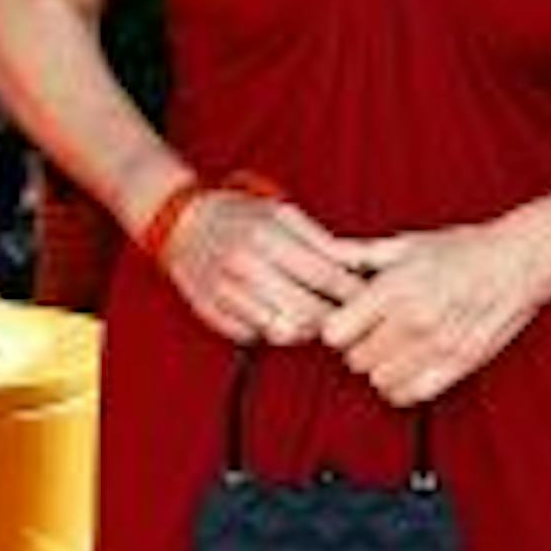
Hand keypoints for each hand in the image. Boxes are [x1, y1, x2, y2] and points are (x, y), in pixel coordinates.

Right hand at [161, 188, 374, 346]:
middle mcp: (244, 264)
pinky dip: (273, 331)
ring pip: (284, 331)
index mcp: (267, 234)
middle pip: (308, 310)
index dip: (352, 292)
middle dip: (334, 317)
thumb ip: (321, 241)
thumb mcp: (282, 213)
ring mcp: (225, 291)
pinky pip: (256, 337)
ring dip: (306, 329)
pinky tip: (279, 316)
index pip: (325, 275)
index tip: (368, 298)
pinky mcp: (211, 313)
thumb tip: (361, 266)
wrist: (182, 223)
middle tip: (347, 316)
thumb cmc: (239, 215)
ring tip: (314, 317)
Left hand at [320, 214, 550, 405]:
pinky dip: (403, 387)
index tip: (348, 321)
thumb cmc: (465, 248)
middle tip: (373, 333)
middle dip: (358, 348)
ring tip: (394, 350)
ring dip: (381, 369)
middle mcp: (413, 320)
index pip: (335, 333)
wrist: (519, 260)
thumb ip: (361, 255)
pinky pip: (411, 394)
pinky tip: (409, 367)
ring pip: (379, 381)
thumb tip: (325, 254)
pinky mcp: (459, 364)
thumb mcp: (408, 243)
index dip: (337, 327)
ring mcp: (437, 346)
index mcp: (395, 288)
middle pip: (355, 360)